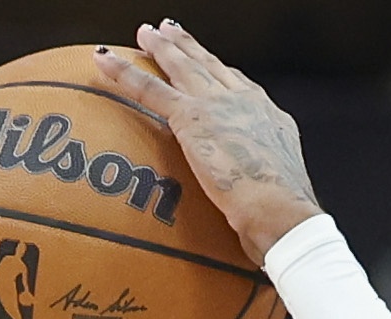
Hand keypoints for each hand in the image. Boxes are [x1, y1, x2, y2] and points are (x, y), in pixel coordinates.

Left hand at [93, 20, 322, 261]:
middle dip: (188, 47)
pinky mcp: (191, 118)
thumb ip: (260, 186)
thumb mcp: (278, 192)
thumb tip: (252, 207)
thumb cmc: (284, 215)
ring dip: (161, 48)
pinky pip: (149, 90)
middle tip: (169, 31)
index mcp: (269, 117)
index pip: (238, 85)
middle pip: (210, 66)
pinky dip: (124, 72)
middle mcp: (245, 102)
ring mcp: (218, 106)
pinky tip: (106, 60)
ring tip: (145, 34)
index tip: (207, 61)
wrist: (281, 211)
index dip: (219, 71)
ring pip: (181, 68)